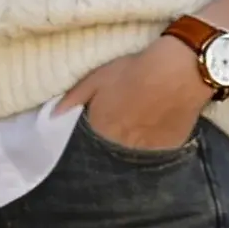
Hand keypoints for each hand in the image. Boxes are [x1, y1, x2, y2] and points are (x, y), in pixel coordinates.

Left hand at [55, 37, 212, 148]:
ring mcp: (145, 152)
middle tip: (120, 123)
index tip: (97, 126)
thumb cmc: (133, 71)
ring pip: (132, 155)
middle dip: (110, 142)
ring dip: (130, 146)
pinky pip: (155, 153)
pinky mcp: (167, 151)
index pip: (87, 145)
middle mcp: (120, 148)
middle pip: (109, 152)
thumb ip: (73, 99)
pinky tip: (156, 128)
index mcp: (99, 131)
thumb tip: (52, 116)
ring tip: (138, 126)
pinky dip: (152, 145)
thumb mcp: (96, 78)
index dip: (91, 136)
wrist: (176, 72)